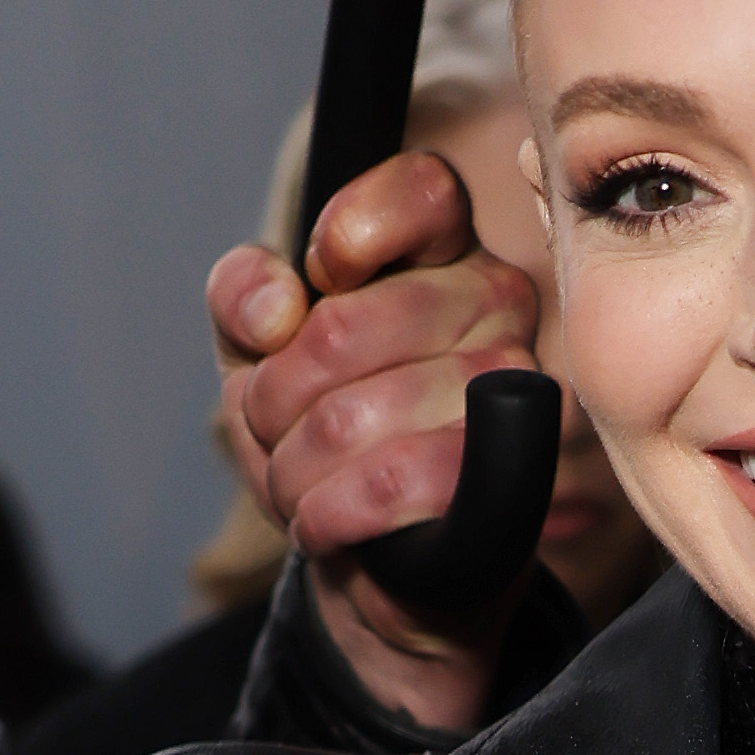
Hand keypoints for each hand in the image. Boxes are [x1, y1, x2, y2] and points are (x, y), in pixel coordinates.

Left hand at [209, 148, 543, 740]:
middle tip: (278, 430)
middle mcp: (498, 309)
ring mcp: (511, 394)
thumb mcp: (258, 353)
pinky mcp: (508, 483)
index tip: (317, 288)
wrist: (381, 564)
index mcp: (447, 251)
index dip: (349, 234)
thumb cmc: (328, 437)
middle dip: (274, 399)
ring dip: (292, 470)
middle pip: (344, 329)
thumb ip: (243, 294)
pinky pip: (392, 485)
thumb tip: (275, 310)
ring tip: (300, 485)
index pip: (422, 191)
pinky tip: (324, 523)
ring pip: (352, 419)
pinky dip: (327, 515)